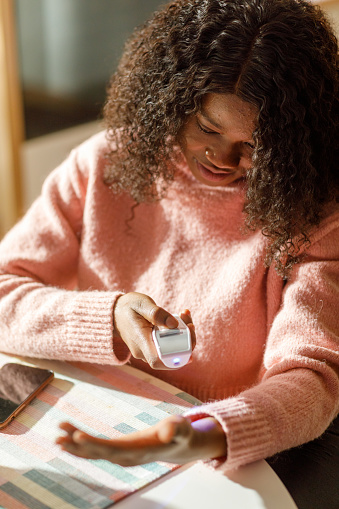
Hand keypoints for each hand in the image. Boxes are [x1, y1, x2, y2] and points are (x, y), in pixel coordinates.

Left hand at [56, 415, 226, 465]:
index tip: (77, 436)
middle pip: (98, 453)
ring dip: (74, 446)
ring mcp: (121, 456)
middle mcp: (127, 457)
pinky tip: (68, 435)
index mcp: (139, 451)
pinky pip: (96, 449)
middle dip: (77, 446)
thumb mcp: (181, 427)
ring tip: (57, 435)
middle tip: (58, 436)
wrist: (180, 446)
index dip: (94, 444)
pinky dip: (81, 443)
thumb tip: (167, 433)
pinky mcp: (118, 451)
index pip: (112, 449)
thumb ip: (175, 429)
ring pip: (94, 453)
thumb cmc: (180, 434)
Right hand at [113, 292, 195, 368]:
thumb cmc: (128, 307)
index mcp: (140, 341)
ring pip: (171, 352)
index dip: (176, 359)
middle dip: (186, 343)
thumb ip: (157, 314)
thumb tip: (174, 325)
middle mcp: (143, 351)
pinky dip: (178, 335)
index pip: (157, 360)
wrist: (116, 312)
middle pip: (169, 358)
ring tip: (185, 316)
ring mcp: (148, 351)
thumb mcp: (142, 304)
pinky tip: (182, 319)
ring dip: (184, 337)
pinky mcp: (153, 347)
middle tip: (190, 324)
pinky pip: (169, 346)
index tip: (189, 346)